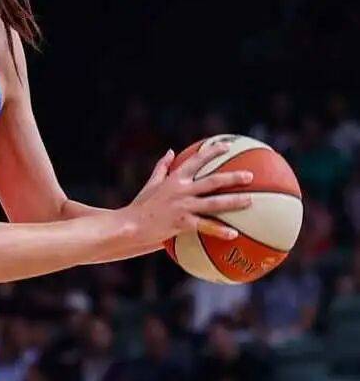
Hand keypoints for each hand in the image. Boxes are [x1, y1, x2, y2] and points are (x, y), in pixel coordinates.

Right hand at [127, 142, 253, 250]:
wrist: (130, 226)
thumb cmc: (139, 206)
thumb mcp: (150, 184)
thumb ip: (162, 167)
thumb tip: (170, 151)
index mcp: (174, 179)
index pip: (196, 161)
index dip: (212, 152)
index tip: (226, 146)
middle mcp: (182, 190)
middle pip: (213, 181)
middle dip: (233, 177)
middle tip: (250, 176)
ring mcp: (183, 207)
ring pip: (214, 203)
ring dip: (233, 201)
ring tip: (250, 201)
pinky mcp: (183, 223)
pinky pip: (205, 227)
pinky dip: (220, 230)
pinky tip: (234, 234)